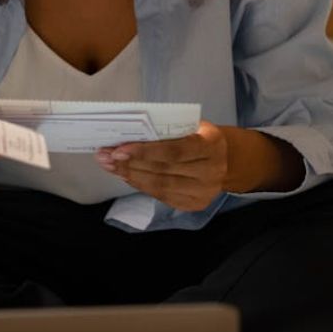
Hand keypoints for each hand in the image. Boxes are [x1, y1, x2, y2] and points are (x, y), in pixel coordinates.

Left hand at [95, 120, 228, 211]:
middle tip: (105, 157)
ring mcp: (204, 192)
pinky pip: (162, 196)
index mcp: (211, 145)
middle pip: (163, 170)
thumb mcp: (192, 126)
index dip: (144, 151)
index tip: (118, 149)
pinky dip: (141, 185)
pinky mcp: (194, 204)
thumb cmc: (202, 137)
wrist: (227, 160)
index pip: (174, 151)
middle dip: (130, 164)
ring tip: (110, 167)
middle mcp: (211, 171)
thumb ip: (168, 131)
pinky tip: (127, 176)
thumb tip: (129, 136)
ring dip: (130, 176)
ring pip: (160, 186)